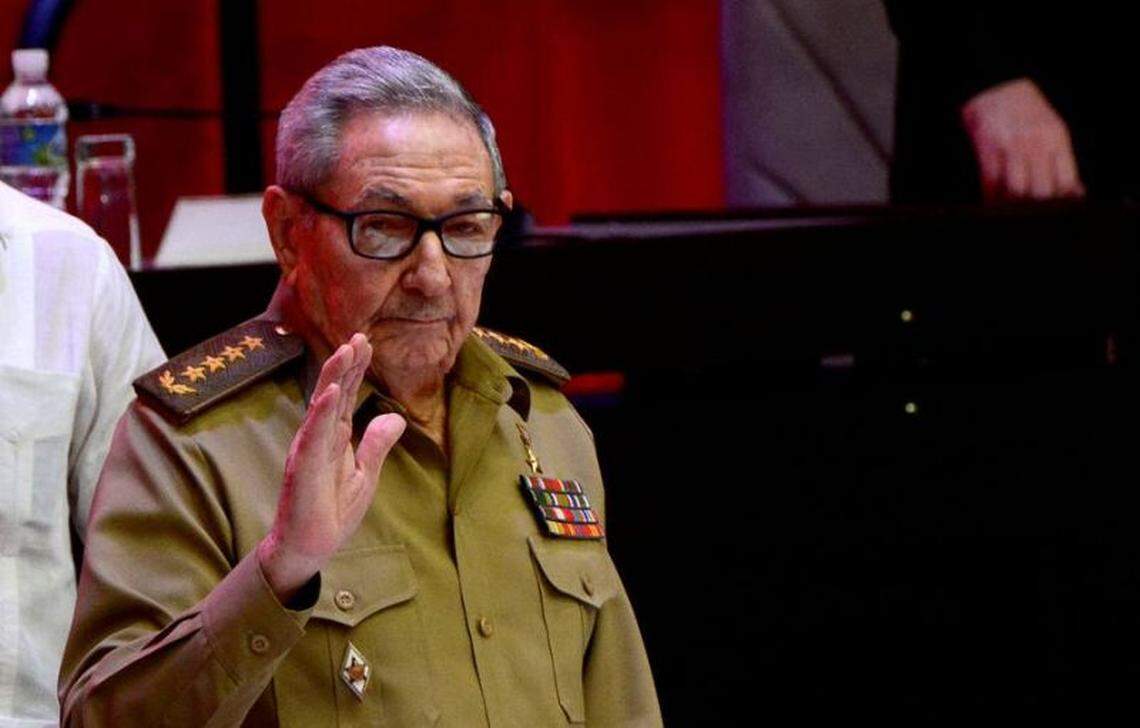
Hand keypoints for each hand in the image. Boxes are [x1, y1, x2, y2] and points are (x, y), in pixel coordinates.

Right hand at [258, 333, 404, 600]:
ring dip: (334, 377)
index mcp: (336, 438)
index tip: (366, 342)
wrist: (309, 548)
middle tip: (359, 336)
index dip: (356, 369)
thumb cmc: (332, 513)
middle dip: (346, 363)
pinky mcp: (303, 466)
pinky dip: (321, 411)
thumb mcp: (365, 475)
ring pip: (322, 405)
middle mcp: (320, 437)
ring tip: (346, 350)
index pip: (347, 395)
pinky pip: (313, 434)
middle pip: (334, 392)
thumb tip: (395, 418)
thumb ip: (377, 445)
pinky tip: (330, 391)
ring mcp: (310, 449)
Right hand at [960, 78, 1084, 201]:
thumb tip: (1074, 192)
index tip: (1058, 211)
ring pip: (1015, 191)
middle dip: (1037, 208)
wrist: (996, 87)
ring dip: (1013, 206)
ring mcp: (1010, 147)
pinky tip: (994, 202)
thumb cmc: (1027, 111)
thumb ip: (1062, 160)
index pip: (1066, 181)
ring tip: (1012, 211)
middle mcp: (1035, 144)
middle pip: (1040, 191)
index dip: (1063, 202)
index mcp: (1056, 138)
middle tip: (1033, 215)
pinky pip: (990, 183)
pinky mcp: (988, 149)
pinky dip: (992, 198)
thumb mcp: (1052, 129)